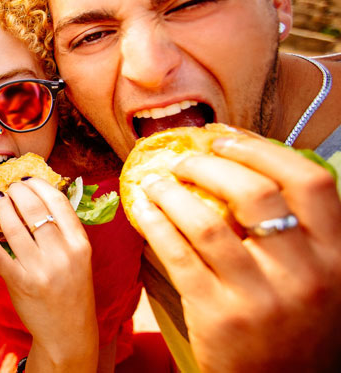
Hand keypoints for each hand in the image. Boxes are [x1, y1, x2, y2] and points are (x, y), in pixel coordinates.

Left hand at [0, 178, 97, 370]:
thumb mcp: (78, 258)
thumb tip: (37, 196)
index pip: (58, 201)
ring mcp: (41, 270)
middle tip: (7, 188)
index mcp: (80, 244)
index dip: (39, 185)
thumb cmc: (70, 291)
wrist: (68, 332)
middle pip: (34, 209)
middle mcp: (64, 254)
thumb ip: (63, 231)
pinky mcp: (20, 283)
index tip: (26, 179)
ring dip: (0, 207)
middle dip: (16, 192)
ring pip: (14, 227)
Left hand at [131, 134, 340, 370]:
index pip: (310, 181)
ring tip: (155, 182)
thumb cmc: (293, 326)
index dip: (263, 149)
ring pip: (206, 221)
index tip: (226, 138)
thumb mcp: (318, 277)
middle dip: (209, 164)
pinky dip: (154, 223)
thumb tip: (241, 166)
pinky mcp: (218, 315)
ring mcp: (261, 296)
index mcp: (336, 256)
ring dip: (171, 191)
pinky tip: (143, 210)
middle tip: (183, 159)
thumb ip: (297, 232)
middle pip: (254, 192)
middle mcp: (305, 274)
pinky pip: (177, 255)